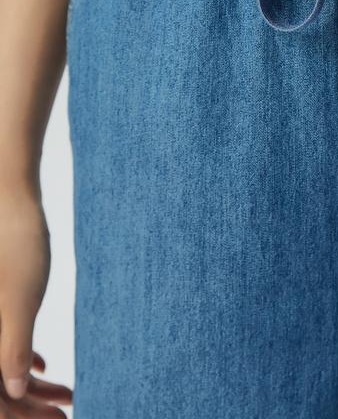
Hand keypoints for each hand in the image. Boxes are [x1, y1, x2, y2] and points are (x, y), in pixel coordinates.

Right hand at [0, 186, 70, 415]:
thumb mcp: (18, 304)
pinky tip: (42, 367)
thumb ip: (11, 350)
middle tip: (67, 413)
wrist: (9, 200)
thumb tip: (12, 393)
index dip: (21, 418)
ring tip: (68, 394)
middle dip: (28, 408)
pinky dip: (18, 360)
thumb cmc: (16, 247)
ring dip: (29, 388)